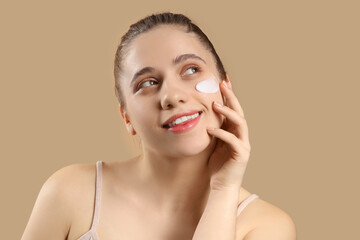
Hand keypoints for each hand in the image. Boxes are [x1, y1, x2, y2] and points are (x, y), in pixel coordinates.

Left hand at [207, 76, 250, 190]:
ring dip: (228, 113)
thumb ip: (214, 130)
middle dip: (231, 97)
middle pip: (239, 112)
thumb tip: (203, 116)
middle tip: (223, 85)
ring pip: (240, 123)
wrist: (221, 186)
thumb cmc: (216, 165)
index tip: (222, 83)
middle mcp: (242, 136)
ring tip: (214, 105)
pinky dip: (221, 133)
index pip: (233, 110)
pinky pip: (232, 141)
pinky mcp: (241, 155)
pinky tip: (209, 129)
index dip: (229, 97)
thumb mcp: (213, 144)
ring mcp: (243, 145)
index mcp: (235, 132)